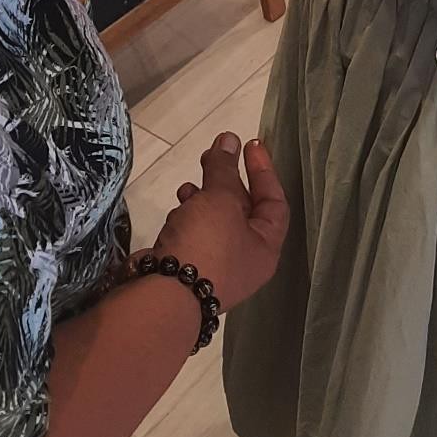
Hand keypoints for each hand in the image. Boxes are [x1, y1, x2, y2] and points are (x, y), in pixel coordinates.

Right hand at [153, 133, 288, 313]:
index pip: (274, 202)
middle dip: (225, 181)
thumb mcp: (220, 200)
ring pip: (213, 224)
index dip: (263, 170)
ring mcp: (214, 270)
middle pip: (242, 211)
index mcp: (264, 248)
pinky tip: (174, 214)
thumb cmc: (205, 246)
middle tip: (210, 156)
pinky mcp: (187, 273)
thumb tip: (229, 139)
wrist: (162, 298)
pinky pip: (192, 238)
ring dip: (202, 200)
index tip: (249, 144)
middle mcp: (244, 262)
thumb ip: (225, 168)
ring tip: (186, 189)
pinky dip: (186, 220)